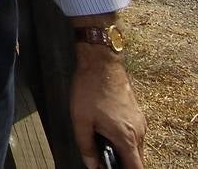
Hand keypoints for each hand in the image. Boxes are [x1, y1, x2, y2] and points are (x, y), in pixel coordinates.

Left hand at [70, 47, 145, 167]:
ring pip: (135, 147)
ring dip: (122, 150)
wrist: (101, 62)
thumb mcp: (80, 119)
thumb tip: (91, 164)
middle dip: (121, 162)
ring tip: (101, 141)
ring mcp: (140, 121)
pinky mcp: (137, 113)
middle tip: (102, 158)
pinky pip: (134, 134)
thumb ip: (86, 145)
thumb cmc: (90, 88)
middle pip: (136, 159)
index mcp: (126, 137)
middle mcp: (139, 132)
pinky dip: (124, 139)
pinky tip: (107, 129)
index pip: (136, 168)